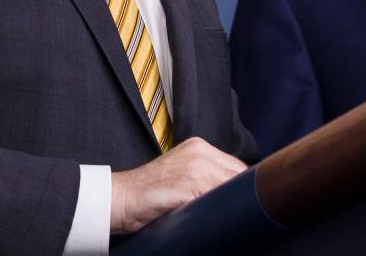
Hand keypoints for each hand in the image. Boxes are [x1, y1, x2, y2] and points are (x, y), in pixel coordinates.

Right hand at [109, 137, 246, 234]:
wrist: (121, 198)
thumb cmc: (149, 194)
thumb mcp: (181, 175)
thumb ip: (205, 176)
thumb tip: (233, 194)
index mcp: (198, 146)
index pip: (236, 166)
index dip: (242, 186)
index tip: (244, 200)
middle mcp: (199, 151)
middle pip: (238, 174)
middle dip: (240, 194)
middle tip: (238, 212)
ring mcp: (195, 165)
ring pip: (232, 186)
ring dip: (232, 203)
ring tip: (228, 217)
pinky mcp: (190, 182)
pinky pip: (218, 197)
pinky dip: (220, 209)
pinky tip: (215, 218)